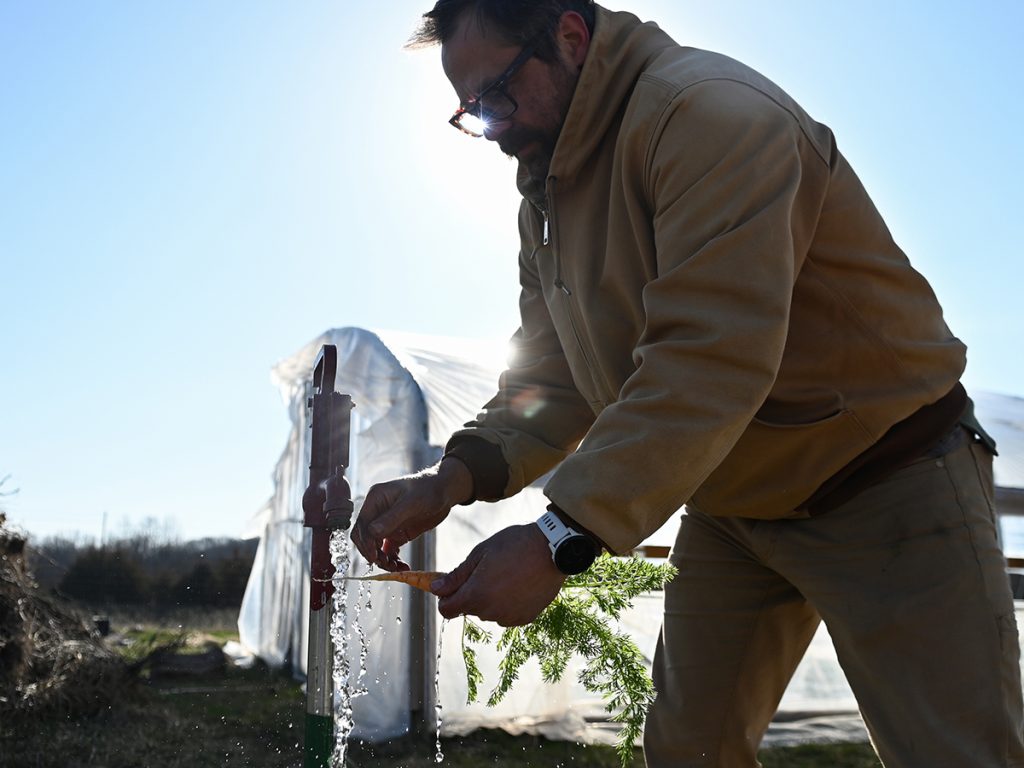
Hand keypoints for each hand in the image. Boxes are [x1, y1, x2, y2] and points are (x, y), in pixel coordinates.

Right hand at [351, 458, 471, 571]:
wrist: (445, 491)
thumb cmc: (428, 490)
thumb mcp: (411, 503)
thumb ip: (392, 518)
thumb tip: (372, 533)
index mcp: (375, 500)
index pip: (362, 525)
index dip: (366, 543)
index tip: (375, 557)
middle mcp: (377, 512)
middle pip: (365, 538)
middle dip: (373, 553)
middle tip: (387, 564)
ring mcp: (386, 524)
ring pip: (375, 547)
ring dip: (383, 560)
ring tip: (397, 568)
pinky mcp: (396, 533)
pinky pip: (388, 551)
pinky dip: (393, 560)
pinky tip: (403, 566)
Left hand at [432, 524, 565, 626]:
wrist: (553, 550)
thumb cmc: (514, 545)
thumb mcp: (480, 553)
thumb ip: (456, 576)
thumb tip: (435, 589)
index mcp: (475, 596)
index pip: (446, 610)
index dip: (446, 596)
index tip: (453, 583)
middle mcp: (490, 612)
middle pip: (468, 608)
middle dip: (471, 593)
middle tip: (486, 570)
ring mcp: (509, 617)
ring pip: (488, 611)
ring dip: (490, 598)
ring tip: (506, 574)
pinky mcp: (525, 618)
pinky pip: (507, 614)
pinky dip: (507, 603)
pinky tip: (519, 584)